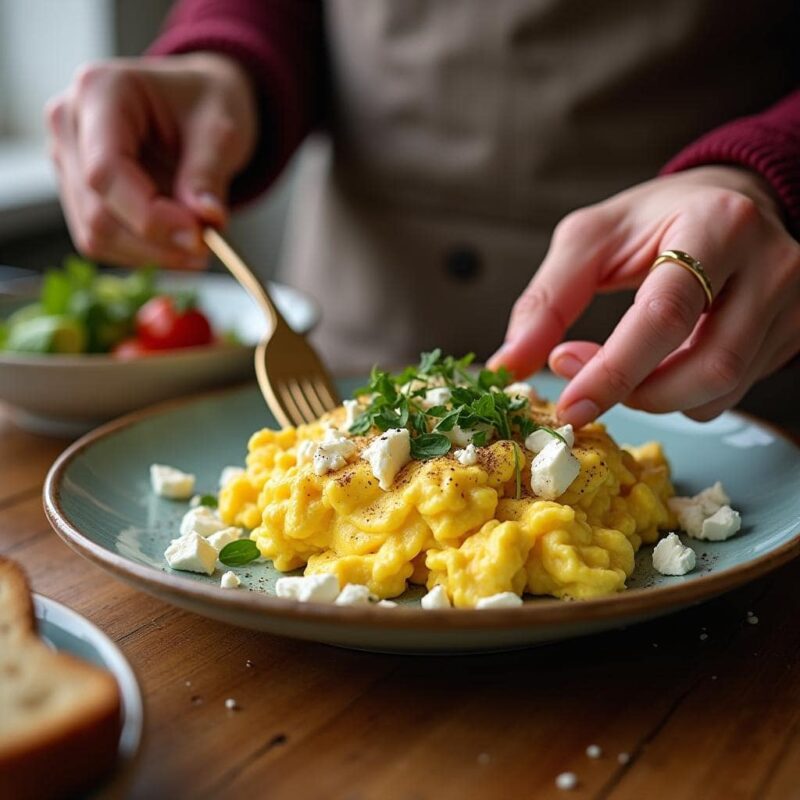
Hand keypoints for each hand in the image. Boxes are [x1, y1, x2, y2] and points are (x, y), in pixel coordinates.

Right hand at [46, 52, 257, 269]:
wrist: (198, 103)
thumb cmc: (206, 102)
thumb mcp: (221, 128)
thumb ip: (209, 174)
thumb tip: (207, 220)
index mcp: (100, 91)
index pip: (106, 172)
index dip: (150, 216)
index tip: (198, 237)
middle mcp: (71, 125)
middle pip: (97, 212)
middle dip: (156, 242)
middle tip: (206, 247)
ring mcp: (69, 161)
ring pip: (96, 236)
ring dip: (152, 254)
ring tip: (198, 243)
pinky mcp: (79, 192)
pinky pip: (104, 242)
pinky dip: (145, 253)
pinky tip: (177, 243)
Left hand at [489, 166, 799, 424]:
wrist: (729, 204)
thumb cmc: (654, 222)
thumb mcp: (590, 240)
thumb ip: (546, 300)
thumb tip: (507, 366)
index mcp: (717, 226)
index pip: (665, 316)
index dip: (614, 371)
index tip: (569, 405)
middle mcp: (770, 267)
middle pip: (706, 366)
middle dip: (633, 390)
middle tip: (583, 381)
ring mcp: (792, 305)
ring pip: (720, 390)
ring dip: (654, 396)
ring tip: (618, 364)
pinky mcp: (794, 335)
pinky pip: (731, 393)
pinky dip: (680, 395)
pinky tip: (659, 364)